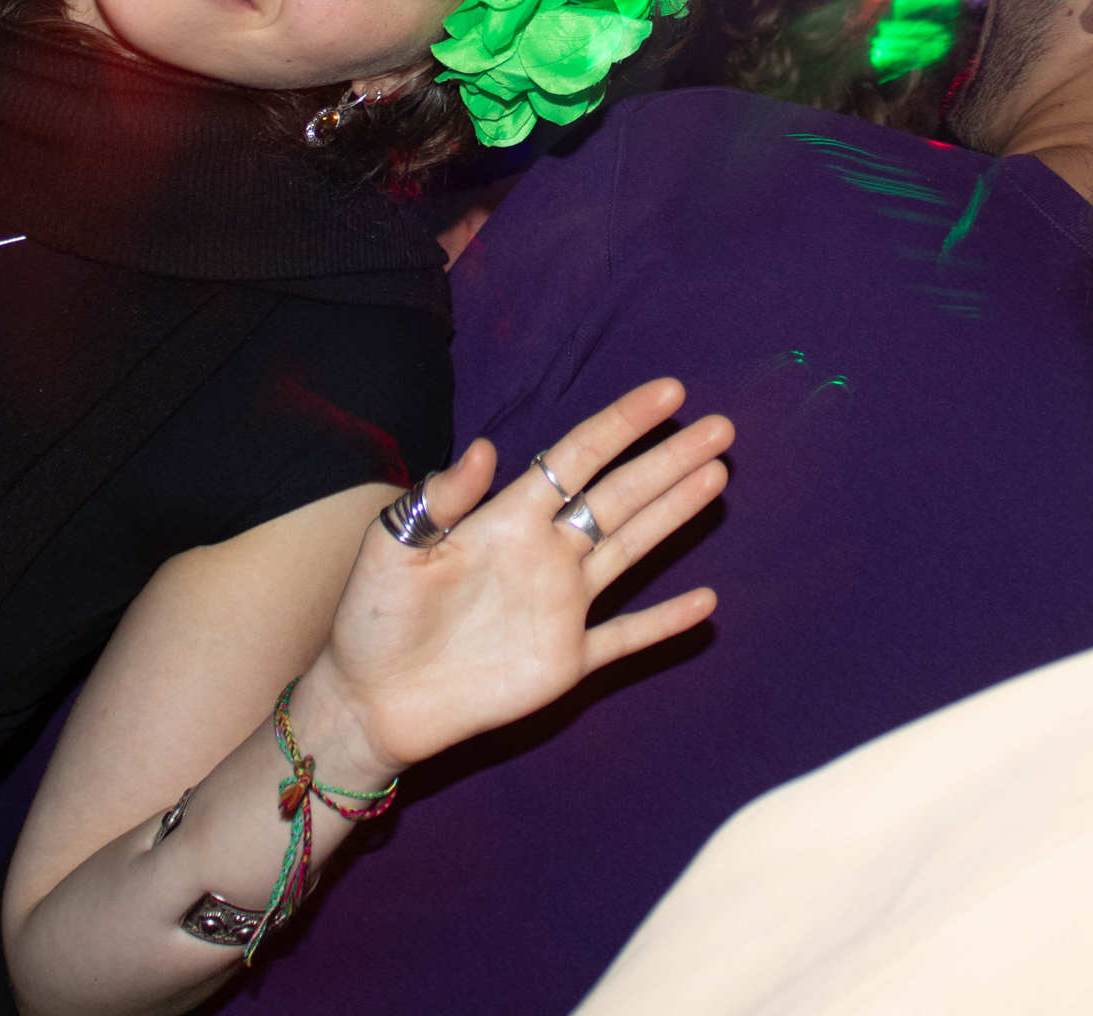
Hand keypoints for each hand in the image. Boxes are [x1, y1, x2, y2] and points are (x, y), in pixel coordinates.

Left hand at [300, 379, 729, 781]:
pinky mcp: (566, 661)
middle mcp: (546, 553)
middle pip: (621, 496)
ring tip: (718, 475)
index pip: (578, 458)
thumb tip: (489, 447)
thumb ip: (440, 499)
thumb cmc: (374, 618)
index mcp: (509, 519)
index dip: (623, 424)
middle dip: (670, 461)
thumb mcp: (393, 548)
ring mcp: (562, 606)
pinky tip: (706, 601)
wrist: (372, 700)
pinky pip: (626, 637)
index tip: (669, 393)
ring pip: (632, 549)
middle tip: (721, 429)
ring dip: (675, 514)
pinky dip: (664, 623)